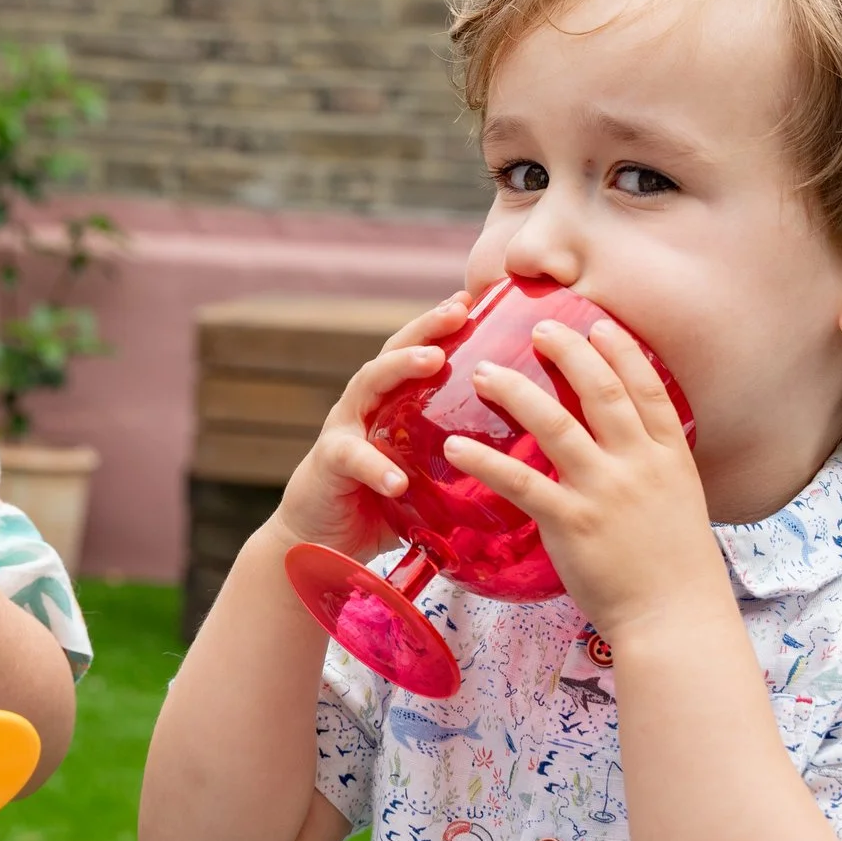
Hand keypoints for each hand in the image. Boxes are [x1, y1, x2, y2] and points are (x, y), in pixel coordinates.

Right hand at [266, 292, 468, 557]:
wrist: (318, 540)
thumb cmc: (379, 505)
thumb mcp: (423, 474)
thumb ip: (454, 458)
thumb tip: (522, 461)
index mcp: (389, 403)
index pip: (417, 353)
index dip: (441, 325)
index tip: (473, 300)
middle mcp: (364, 404)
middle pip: (393, 353)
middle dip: (426, 327)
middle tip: (458, 311)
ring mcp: (343, 428)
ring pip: (368, 384)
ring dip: (400, 368)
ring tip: (434, 360)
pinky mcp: (328, 463)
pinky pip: (353, 458)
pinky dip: (376, 467)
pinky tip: (397, 480)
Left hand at [442, 316, 726, 640]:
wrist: (676, 620)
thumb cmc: (675, 570)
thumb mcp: (680, 504)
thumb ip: (654, 471)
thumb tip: (632, 448)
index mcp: (670, 458)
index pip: (648, 389)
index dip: (623, 352)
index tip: (600, 325)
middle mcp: (639, 465)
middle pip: (602, 391)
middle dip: (569, 352)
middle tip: (538, 327)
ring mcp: (605, 492)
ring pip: (556, 425)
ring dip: (516, 393)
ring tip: (483, 373)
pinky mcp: (571, 523)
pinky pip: (520, 482)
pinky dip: (486, 460)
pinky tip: (456, 446)